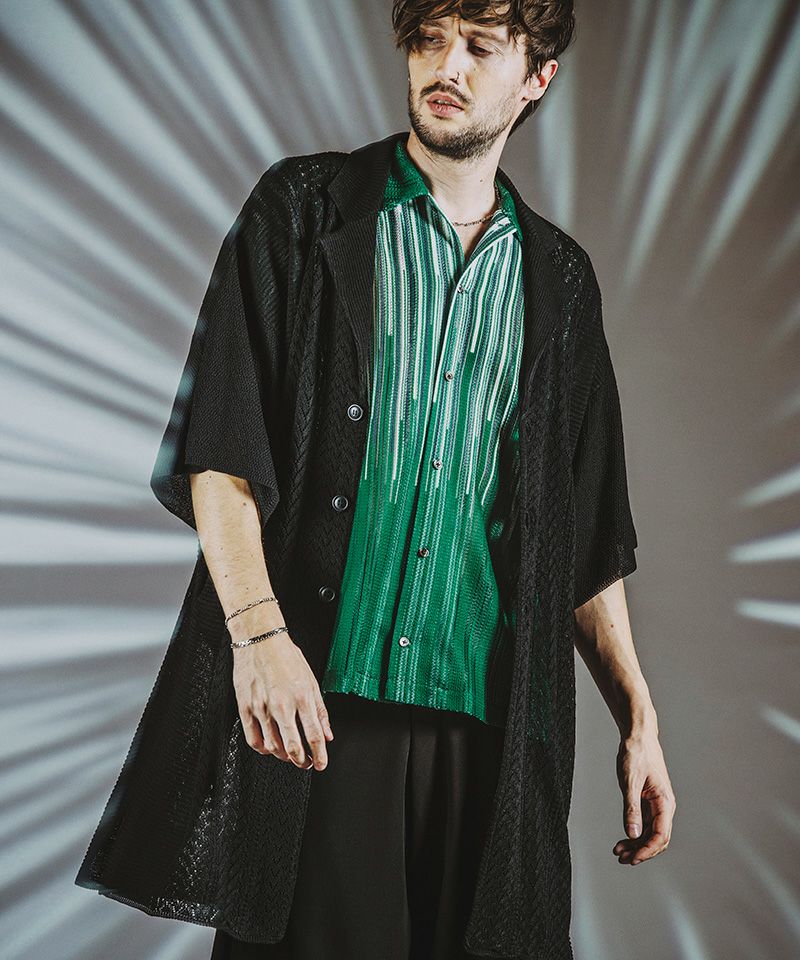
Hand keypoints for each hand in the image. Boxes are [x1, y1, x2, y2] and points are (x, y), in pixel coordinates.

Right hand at [232, 632, 333, 770]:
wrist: (259, 639)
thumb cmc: (285, 655)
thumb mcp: (311, 680)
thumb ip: (320, 709)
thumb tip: (327, 733)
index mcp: (302, 696)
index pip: (314, 736)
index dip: (319, 755)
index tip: (321, 763)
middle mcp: (282, 705)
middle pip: (293, 747)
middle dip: (302, 761)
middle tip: (306, 763)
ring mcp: (262, 708)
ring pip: (273, 747)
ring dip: (284, 756)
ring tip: (290, 755)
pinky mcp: (245, 707)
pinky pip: (253, 739)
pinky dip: (263, 749)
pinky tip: (270, 747)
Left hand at [613, 731, 675, 864]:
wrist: (638, 736)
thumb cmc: (636, 754)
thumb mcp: (630, 782)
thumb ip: (631, 808)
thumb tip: (633, 833)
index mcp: (664, 802)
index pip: (660, 835)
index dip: (646, 850)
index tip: (632, 858)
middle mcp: (664, 806)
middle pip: (657, 839)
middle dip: (641, 851)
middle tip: (621, 859)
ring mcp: (657, 804)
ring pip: (651, 833)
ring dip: (637, 844)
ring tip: (619, 851)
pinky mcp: (649, 801)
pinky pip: (645, 823)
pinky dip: (635, 832)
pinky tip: (624, 838)